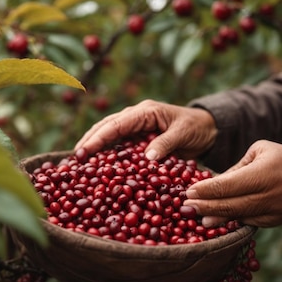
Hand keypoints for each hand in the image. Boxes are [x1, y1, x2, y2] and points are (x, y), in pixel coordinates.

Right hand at [75, 99, 216, 160]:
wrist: (207, 129)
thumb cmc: (196, 127)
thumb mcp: (183, 133)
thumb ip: (166, 144)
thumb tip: (147, 159)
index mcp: (145, 112)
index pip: (116, 124)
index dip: (99, 137)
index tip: (84, 150)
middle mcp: (137, 118)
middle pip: (106, 128)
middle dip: (89, 141)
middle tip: (74, 159)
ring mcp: (137, 130)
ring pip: (110, 137)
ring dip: (95, 148)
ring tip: (79, 164)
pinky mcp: (139, 142)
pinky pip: (120, 148)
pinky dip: (109, 157)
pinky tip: (99, 169)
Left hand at [184, 140, 281, 227]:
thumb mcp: (261, 151)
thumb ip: (237, 167)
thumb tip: (216, 181)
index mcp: (261, 174)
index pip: (227, 184)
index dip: (206, 190)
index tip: (189, 191)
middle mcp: (264, 196)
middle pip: (228, 204)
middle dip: (204, 206)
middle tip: (185, 206)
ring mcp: (268, 212)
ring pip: (236, 216)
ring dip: (214, 218)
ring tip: (195, 217)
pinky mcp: (270, 222)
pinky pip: (246, 222)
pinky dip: (230, 221)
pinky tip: (214, 222)